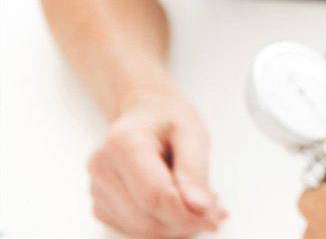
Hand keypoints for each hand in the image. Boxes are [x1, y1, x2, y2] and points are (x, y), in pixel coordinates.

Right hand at [87, 88, 226, 236]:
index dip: (187, 214)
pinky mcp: (100, 204)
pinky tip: (179, 208)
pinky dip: (161, 226)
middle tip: (214, 214)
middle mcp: (102, 167)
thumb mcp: (192, 133)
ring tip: (199, 207)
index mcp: (124, 143)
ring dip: (175, 227)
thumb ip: (194, 171)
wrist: (145, 113)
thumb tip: (198, 207)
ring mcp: (97, 188)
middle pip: (146, 218)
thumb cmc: (169, 119)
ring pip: (140, 229)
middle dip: (185, 223)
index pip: (155, 196)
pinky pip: (133, 229)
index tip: (214, 217)